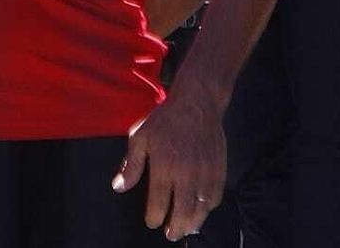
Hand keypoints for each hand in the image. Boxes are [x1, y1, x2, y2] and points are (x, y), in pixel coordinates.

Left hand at [113, 85, 226, 241]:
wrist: (196, 104)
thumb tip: (119, 187)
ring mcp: (205, 173)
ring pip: (202, 209)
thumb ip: (131, 165)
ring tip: (186, 229)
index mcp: (164, 167)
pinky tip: (201, 210)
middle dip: (176, 227)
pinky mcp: (220, 170)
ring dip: (194, 223)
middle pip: (183, 212)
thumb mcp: (140, 137)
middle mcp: (186, 174)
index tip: (152, 222)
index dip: (155, 217)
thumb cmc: (164, 121)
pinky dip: (208, 208)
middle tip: (171, 234)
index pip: (160, 203)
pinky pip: (216, 197)